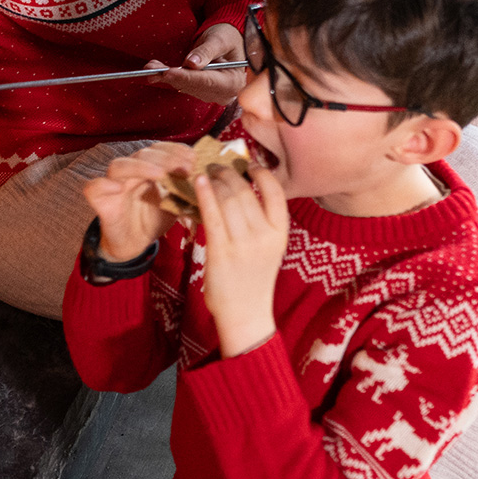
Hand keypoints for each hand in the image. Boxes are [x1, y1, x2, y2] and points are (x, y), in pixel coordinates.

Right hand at [82, 141, 195, 262]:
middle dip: (166, 158)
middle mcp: (130, 172)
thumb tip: (209, 180)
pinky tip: (117, 187)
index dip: (177, 150)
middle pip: (143, 154)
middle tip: (185, 168)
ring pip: (119, 166)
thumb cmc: (153, 219)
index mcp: (148, 168)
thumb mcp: (176, 203)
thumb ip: (187, 190)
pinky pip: (93, 188)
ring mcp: (113, 185)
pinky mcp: (100, 201)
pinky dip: (103, 185)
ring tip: (160, 174)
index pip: (160, 150)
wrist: (134, 245)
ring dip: (141, 167)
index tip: (195, 159)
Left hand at [147, 22, 247, 104]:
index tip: (169, 73)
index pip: (208, 82)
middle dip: (172, 77)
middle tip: (151, 68)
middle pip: (193, 87)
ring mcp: (210, 94)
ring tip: (150, 66)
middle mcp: (223, 93)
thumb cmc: (228, 37)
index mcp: (234, 82)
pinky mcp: (199, 91)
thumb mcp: (220, 39)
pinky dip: (167, 76)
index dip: (187, 77)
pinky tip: (154, 69)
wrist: (228, 42)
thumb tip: (191, 63)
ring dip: (165, 76)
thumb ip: (207, 51)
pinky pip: (181, 84)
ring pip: (184, 86)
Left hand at [194, 158, 289, 357]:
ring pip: (227, 198)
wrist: (245, 314)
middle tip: (216, 164)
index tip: (248, 164)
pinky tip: (197, 182)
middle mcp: (265, 235)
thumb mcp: (269, 249)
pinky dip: (203, 193)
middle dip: (229, 173)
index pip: (276, 191)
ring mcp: (243, 244)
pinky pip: (211, 214)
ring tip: (205, 172)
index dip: (261, 172)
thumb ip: (261, 222)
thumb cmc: (253, 279)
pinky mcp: (221, 251)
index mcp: (280, 232)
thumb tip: (242, 190)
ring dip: (214, 180)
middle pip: (245, 191)